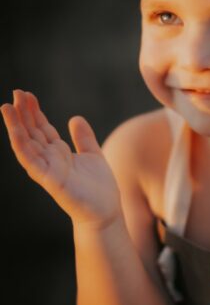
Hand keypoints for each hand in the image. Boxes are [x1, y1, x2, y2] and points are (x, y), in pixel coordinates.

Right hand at [1, 90, 121, 226]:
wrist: (105, 213)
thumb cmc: (98, 188)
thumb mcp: (92, 155)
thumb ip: (83, 138)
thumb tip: (75, 118)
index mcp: (59, 153)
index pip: (42, 128)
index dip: (34, 112)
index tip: (27, 95)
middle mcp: (50, 160)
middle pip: (32, 132)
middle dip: (23, 113)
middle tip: (16, 92)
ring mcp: (48, 170)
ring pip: (26, 145)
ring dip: (15, 126)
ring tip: (7, 107)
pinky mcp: (50, 181)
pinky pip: (32, 162)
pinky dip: (23, 147)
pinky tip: (16, 132)